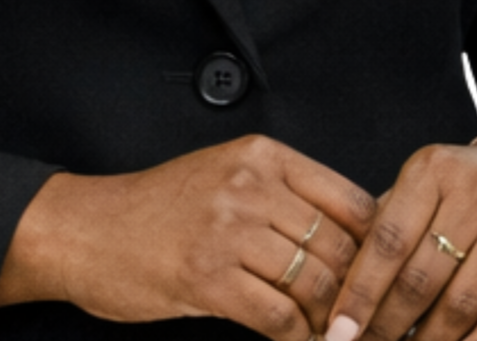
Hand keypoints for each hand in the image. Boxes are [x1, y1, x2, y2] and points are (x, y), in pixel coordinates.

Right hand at [0, 134, 377, 336]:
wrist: (90, 230)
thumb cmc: (161, 209)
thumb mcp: (226, 178)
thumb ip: (286, 197)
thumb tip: (360, 239)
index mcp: (261, 155)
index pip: (351, 201)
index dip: (378, 249)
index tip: (386, 281)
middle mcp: (248, 184)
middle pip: (340, 247)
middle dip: (361, 295)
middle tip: (372, 324)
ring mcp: (227, 229)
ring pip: (315, 285)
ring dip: (332, 323)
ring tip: (337, 337)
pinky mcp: (208, 277)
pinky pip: (279, 319)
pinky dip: (296, 340)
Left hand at [323, 134, 476, 340]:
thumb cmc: (460, 187)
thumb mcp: (422, 184)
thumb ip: (386, 224)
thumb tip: (344, 290)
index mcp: (433, 168)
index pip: (388, 240)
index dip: (361, 291)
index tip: (338, 329)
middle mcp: (476, 192)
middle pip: (422, 278)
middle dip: (388, 324)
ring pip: (461, 305)